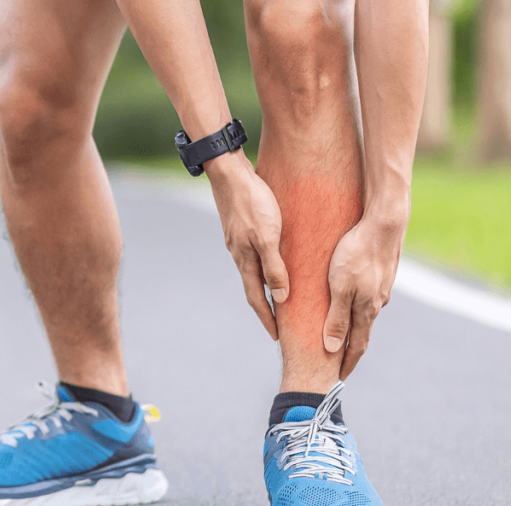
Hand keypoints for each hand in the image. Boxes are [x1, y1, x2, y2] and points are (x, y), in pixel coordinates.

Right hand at [205, 152, 288, 339]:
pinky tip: (274, 259)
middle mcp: (239, 254)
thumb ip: (274, 267)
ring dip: (265, 284)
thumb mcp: (268, 237)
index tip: (277, 336)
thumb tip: (280, 298)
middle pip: (253, 287)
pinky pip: (254, 253)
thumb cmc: (252, 203)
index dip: (267, 318)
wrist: (230, 174)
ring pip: (253, 269)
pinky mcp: (241, 227)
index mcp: (244, 260)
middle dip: (266, 306)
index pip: (255, 298)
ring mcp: (238, 240)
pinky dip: (265, 265)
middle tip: (280, 322)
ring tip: (281, 294)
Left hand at [323, 212, 407, 378]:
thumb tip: (333, 349)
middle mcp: (377, 303)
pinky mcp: (382, 273)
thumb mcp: (340, 287)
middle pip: (362, 332)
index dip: (347, 364)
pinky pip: (367, 295)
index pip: (357, 346)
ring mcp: (381, 288)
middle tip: (338, 363)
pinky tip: (351, 299)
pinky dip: (357, 305)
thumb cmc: (356, 253)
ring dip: (354, 325)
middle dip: (350, 349)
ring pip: (365, 312)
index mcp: (367, 310)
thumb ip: (337, 318)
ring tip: (342, 333)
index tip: (338, 379)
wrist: (384, 224)